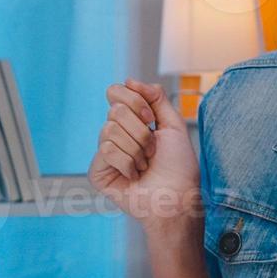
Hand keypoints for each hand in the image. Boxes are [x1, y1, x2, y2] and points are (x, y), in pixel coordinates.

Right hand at [89, 78, 201, 233]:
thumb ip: (156, 97)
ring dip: (137, 149)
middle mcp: (115, 134)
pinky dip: (127, 163)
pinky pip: (106, 150)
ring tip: (144, 165)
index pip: (116, 91)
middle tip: (152, 150)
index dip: (136, 102)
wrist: (177, 197)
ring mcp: (105, 153)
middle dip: (141, 131)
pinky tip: (134, 176)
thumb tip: (129, 79)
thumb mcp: (173, 124)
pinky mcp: (97, 172)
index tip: (151, 120)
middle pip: (115, 110)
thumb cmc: (179, 166)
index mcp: (131, 120)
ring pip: (110, 130)